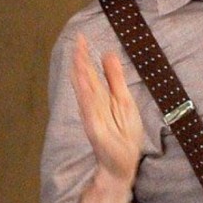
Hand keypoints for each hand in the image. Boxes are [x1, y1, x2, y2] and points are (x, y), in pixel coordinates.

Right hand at [71, 33, 143, 187]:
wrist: (122, 164)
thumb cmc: (123, 134)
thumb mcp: (124, 101)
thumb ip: (115, 78)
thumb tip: (108, 53)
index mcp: (101, 98)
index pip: (92, 74)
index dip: (86, 57)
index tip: (81, 38)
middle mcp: (94, 106)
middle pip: (87, 80)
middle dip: (82, 61)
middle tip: (77, 42)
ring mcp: (94, 118)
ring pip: (86, 92)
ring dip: (82, 75)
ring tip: (78, 58)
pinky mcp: (96, 130)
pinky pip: (91, 110)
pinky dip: (86, 97)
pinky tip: (84, 85)